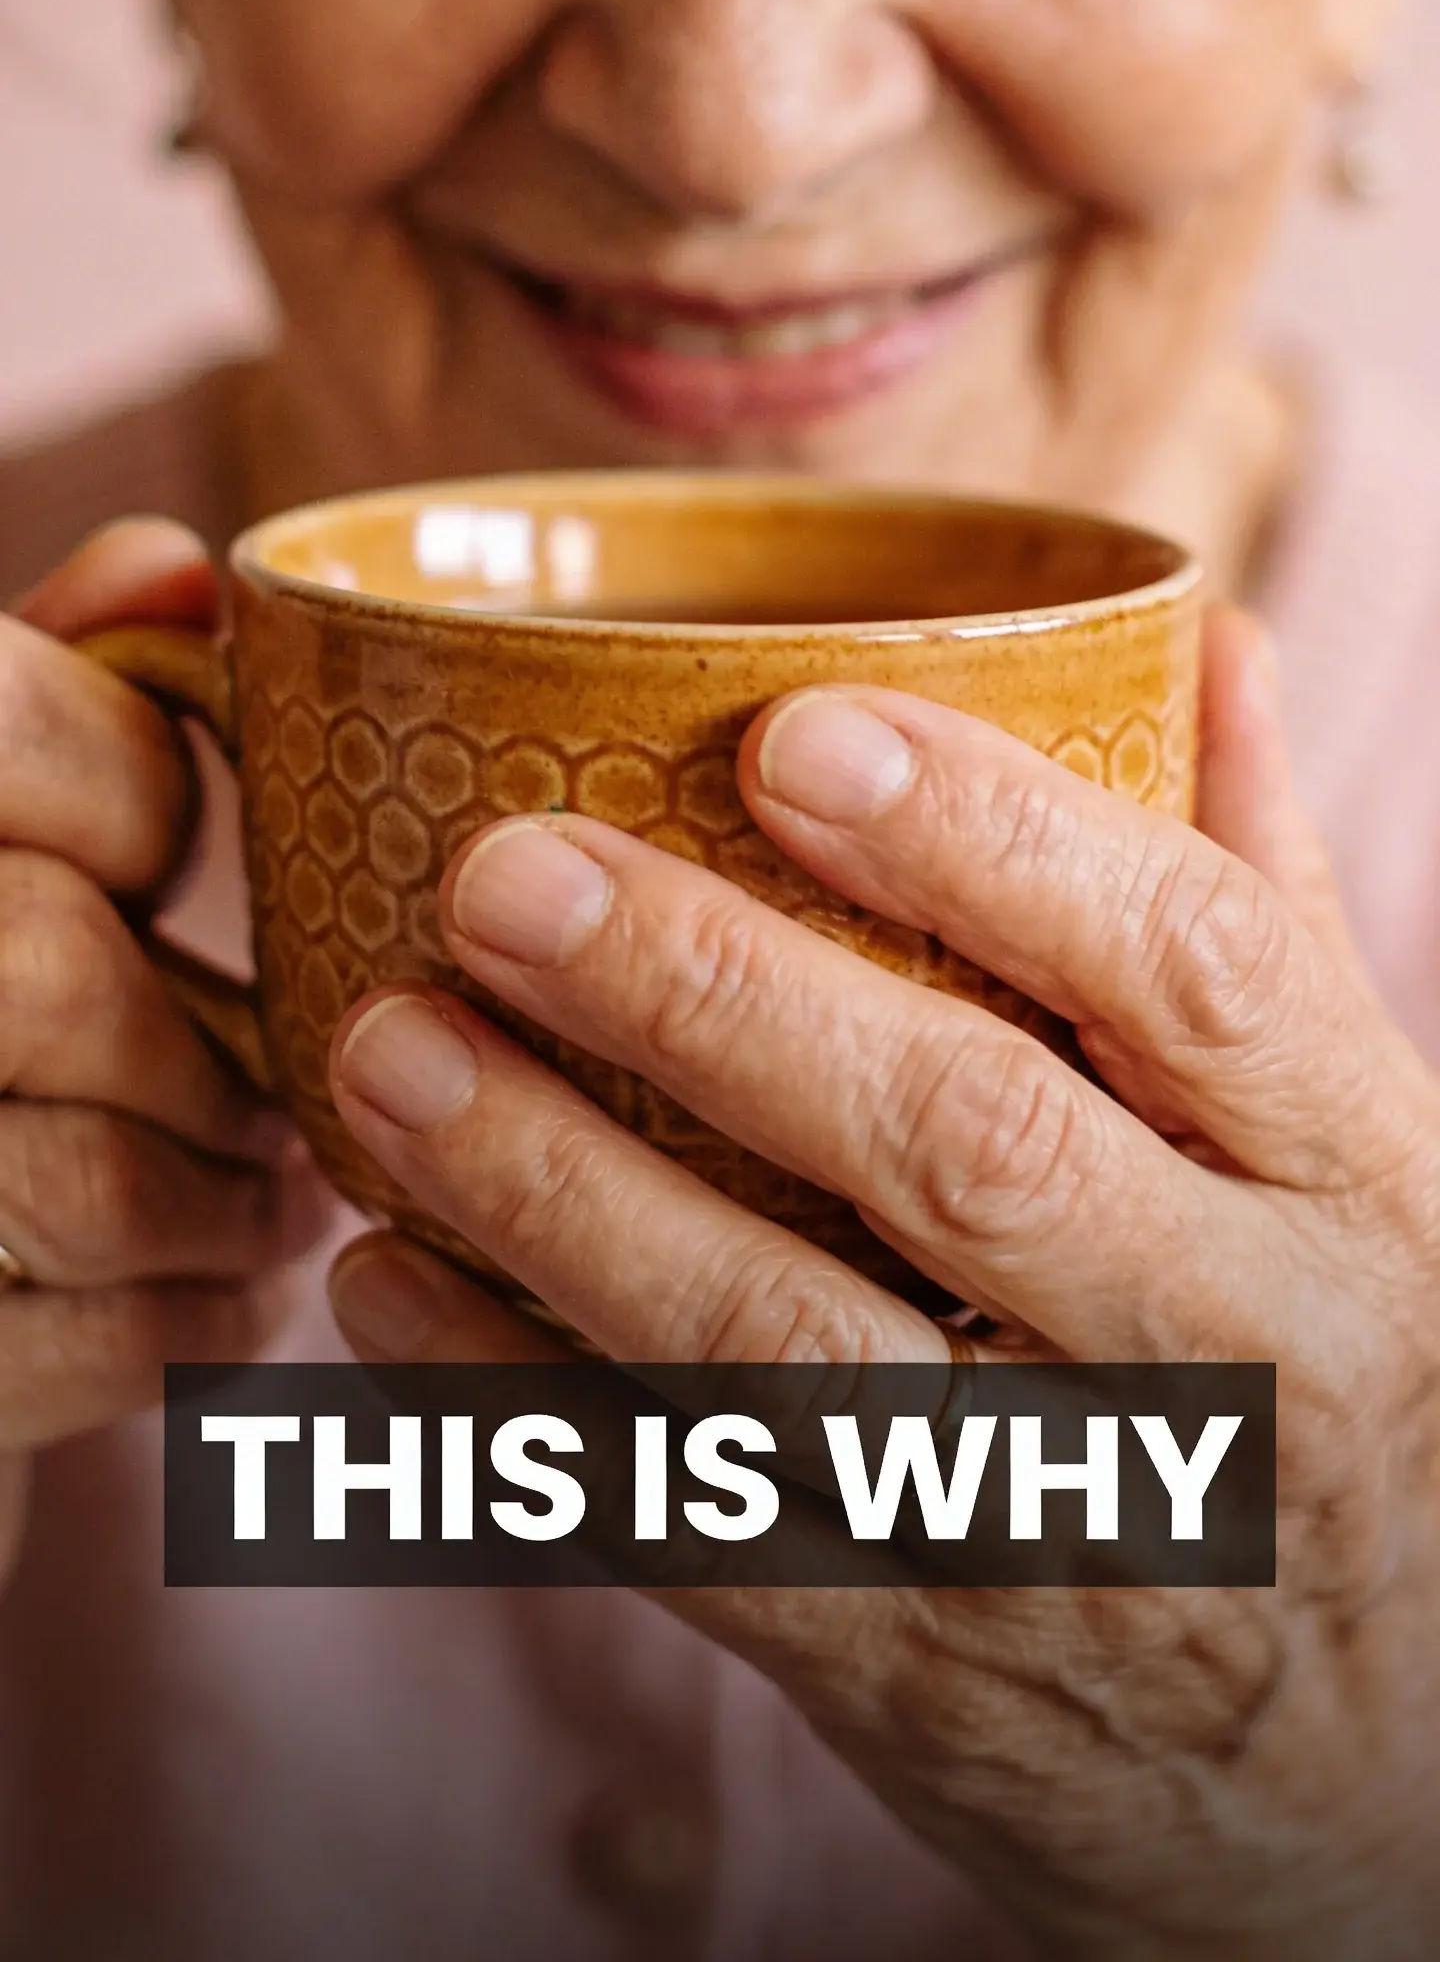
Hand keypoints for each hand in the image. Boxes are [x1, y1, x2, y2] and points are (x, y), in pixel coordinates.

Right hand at [0, 523, 328, 1510]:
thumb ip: (43, 686)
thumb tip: (181, 570)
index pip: (0, 733)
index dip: (137, 800)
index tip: (177, 857)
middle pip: (51, 971)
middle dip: (201, 1041)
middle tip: (277, 1078)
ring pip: (84, 1183)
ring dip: (222, 1200)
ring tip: (267, 1193)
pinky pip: (72, 1347)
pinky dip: (184, 1323)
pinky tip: (215, 1291)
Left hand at [326, 608, 1439, 1958]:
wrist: (1402, 1795)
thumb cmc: (1361, 1392)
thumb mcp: (1375, 1156)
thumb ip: (1258, 908)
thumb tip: (1196, 642)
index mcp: (1355, 1179)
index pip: (1194, 968)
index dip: (994, 835)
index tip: (792, 728)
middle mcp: (1235, 1350)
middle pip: (964, 1142)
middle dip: (714, 999)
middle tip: (501, 878)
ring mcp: (1077, 1530)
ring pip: (791, 1352)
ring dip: (561, 1200)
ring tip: (388, 1061)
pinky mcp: (931, 1674)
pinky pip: (704, 1536)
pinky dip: (524, 1412)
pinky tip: (388, 1287)